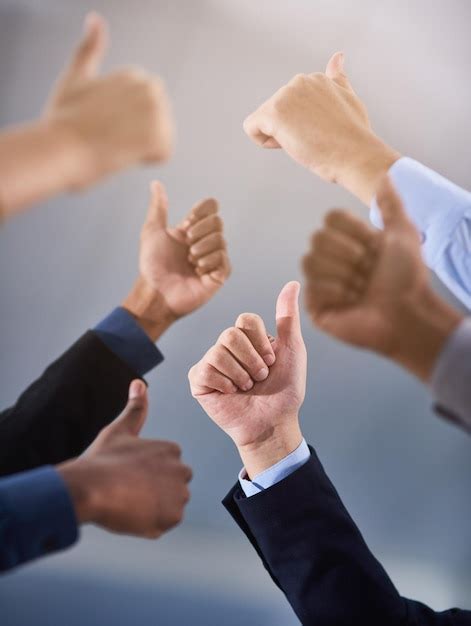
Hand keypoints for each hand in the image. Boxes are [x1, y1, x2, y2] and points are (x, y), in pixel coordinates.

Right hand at [44, 13, 173, 188]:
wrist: (62, 147)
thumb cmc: (64, 118)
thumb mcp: (75, 77)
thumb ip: (89, 50)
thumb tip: (95, 18)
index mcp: (135, 75)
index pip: (142, 111)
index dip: (121, 123)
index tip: (101, 123)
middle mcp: (151, 88)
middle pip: (155, 123)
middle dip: (136, 134)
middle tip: (107, 134)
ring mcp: (158, 112)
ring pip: (159, 139)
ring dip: (139, 147)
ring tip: (114, 142)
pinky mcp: (161, 137)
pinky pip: (161, 155)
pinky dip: (144, 160)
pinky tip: (123, 152)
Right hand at [58, 380, 191, 537]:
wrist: (90, 488)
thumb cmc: (102, 460)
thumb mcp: (120, 429)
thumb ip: (136, 408)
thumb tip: (140, 383)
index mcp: (172, 449)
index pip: (166, 467)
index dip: (145, 474)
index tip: (128, 474)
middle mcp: (182, 471)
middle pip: (171, 486)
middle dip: (155, 490)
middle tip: (128, 490)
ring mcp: (178, 496)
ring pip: (168, 507)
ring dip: (152, 508)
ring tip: (128, 501)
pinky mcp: (170, 519)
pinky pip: (162, 525)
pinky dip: (148, 524)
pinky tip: (131, 515)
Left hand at [123, 181, 230, 339]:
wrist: (155, 291)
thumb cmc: (151, 265)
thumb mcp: (152, 231)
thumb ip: (159, 207)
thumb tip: (156, 183)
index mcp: (193, 230)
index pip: (211, 208)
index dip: (201, 211)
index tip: (187, 222)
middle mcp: (205, 242)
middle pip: (218, 221)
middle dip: (200, 231)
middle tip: (186, 245)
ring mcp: (214, 259)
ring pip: (221, 239)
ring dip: (201, 248)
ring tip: (190, 261)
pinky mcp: (219, 275)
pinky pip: (223, 259)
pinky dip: (209, 262)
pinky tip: (198, 271)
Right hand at [188, 282, 305, 477]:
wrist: (273, 423)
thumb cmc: (285, 389)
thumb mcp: (292, 349)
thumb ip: (287, 317)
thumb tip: (292, 283)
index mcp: (247, 338)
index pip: (245, 320)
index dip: (261, 343)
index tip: (271, 361)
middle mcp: (226, 346)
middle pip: (230, 334)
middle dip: (252, 360)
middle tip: (260, 378)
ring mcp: (211, 362)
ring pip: (218, 351)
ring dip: (241, 374)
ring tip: (247, 387)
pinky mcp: (198, 380)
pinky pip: (206, 370)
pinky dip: (224, 384)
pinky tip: (231, 393)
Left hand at [243, 52, 399, 203]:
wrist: (355, 155)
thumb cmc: (354, 135)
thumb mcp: (349, 99)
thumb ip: (338, 80)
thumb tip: (337, 57)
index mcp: (315, 78)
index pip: (294, 106)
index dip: (305, 125)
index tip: (324, 131)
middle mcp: (299, 81)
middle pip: (278, 114)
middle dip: (291, 130)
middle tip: (316, 138)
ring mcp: (285, 95)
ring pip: (265, 122)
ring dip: (281, 137)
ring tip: (306, 140)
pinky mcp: (272, 113)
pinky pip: (251, 128)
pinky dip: (264, 141)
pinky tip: (288, 144)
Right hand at [303, 176, 462, 380]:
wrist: (408, 313)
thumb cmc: (409, 277)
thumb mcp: (404, 233)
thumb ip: (391, 204)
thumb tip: (385, 176)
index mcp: (350, 241)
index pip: (330, 219)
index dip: (353, 231)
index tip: (375, 247)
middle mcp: (334, 261)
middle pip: (316, 238)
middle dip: (349, 255)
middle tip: (368, 271)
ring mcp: (322, 284)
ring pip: (310, 261)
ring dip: (343, 275)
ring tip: (361, 289)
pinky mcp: (316, 307)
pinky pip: (312, 288)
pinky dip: (336, 294)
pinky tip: (352, 303)